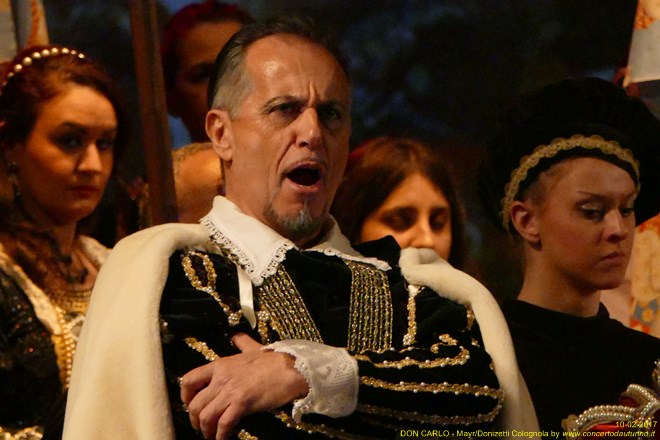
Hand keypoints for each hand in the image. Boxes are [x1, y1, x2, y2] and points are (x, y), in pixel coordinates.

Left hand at [180, 333, 308, 439]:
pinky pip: (223, 423)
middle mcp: (221, 378)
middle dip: (194, 420)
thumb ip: (242, 343)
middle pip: (195, 403)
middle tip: (201, 427)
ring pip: (205, 416)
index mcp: (220, 365)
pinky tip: (223, 439)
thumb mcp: (253, 347)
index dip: (185, 396)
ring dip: (205, 430)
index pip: (189, 380)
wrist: (290, 368)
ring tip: (211, 436)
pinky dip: (220, 435)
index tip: (190, 404)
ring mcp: (230, 391)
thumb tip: (236, 335)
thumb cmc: (273, 359)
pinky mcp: (242, 403)